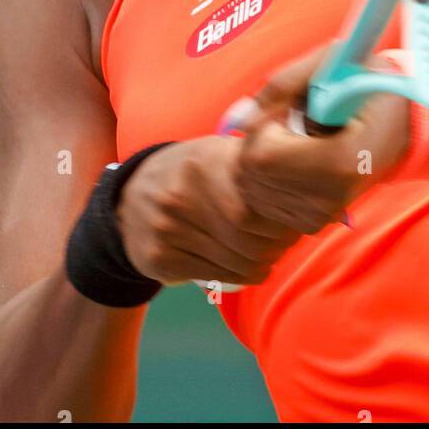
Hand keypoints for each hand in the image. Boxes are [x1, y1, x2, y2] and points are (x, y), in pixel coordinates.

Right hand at [115, 136, 302, 286]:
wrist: (127, 200)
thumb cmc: (188, 173)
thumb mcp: (214, 152)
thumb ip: (251, 161)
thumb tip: (302, 175)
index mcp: (202, 165)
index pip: (258, 206)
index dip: (284, 219)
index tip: (297, 219)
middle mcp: (181, 198)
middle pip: (250, 238)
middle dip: (278, 244)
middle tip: (288, 241)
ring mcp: (168, 231)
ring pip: (237, 262)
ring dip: (263, 263)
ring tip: (271, 254)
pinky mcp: (160, 260)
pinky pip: (217, 276)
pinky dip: (242, 275)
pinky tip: (250, 266)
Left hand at [235, 45, 412, 233]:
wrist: (406, 122)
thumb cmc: (370, 85)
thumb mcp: (335, 64)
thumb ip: (284, 83)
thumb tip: (244, 116)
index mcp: (338, 162)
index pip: (261, 156)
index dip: (265, 127)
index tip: (291, 110)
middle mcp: (329, 198)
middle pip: (251, 173)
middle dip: (261, 141)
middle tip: (296, 125)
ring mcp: (321, 215)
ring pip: (253, 186)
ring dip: (264, 158)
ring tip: (300, 142)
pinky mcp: (313, 222)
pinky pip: (265, 198)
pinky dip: (270, 177)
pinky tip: (300, 161)